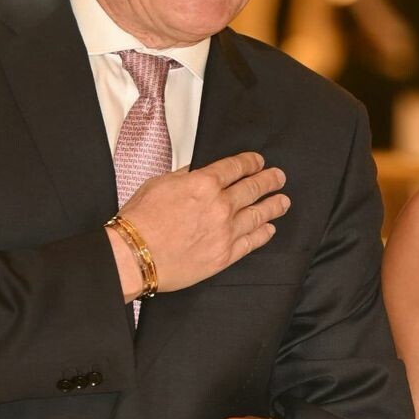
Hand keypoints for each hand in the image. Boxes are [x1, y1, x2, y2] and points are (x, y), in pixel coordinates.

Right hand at [109, 152, 289, 297]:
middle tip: (279, 177)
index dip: (251, 163)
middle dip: (269, 180)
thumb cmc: (140, 220)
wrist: (135, 256)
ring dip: (274, 205)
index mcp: (204, 184)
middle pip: (253, 189)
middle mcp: (220, 206)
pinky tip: (270, 228)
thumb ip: (185, 177)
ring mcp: (226, 232)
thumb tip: (198, 173)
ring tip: (283, 201)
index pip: (236, 167)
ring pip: (258, 215)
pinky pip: (252, 242)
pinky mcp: (225, 256)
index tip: (259, 161)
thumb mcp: (159, 184)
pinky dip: (264, 233)